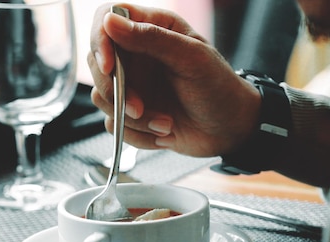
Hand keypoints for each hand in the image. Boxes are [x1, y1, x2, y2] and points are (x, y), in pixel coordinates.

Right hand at [88, 3, 260, 156]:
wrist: (232, 130)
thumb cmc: (220, 88)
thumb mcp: (191, 58)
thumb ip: (151, 38)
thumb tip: (111, 21)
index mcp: (153, 29)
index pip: (107, 19)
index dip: (100, 41)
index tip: (109, 67)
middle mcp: (138, 56)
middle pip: (97, 64)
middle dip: (117, 92)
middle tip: (140, 107)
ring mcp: (134, 86)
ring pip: (103, 99)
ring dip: (133, 119)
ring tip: (166, 122)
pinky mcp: (133, 114)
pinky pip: (115, 125)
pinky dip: (138, 135)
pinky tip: (164, 133)